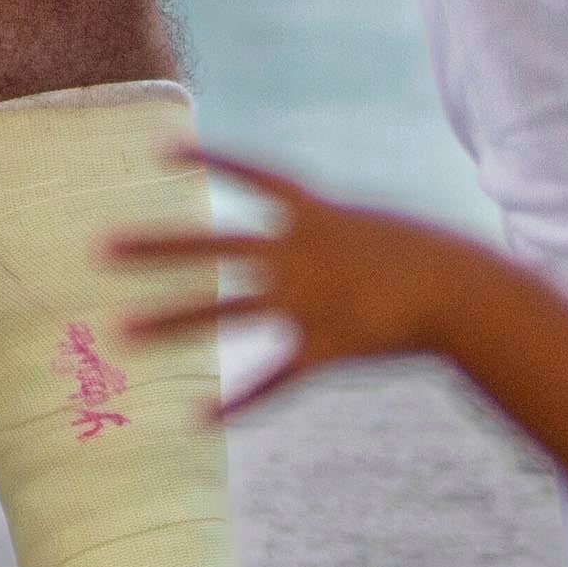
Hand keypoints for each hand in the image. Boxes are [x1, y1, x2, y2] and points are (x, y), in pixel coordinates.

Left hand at [106, 147, 484, 417]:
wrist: (468, 295)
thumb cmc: (423, 259)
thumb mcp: (369, 230)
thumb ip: (323, 235)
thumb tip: (293, 235)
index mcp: (315, 213)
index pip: (251, 175)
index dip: (208, 160)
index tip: (158, 148)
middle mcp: (300, 252)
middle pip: (212, 247)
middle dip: (155, 248)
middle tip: (98, 248)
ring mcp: (308, 299)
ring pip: (224, 312)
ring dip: (171, 325)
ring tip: (123, 334)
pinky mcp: (325, 345)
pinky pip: (273, 378)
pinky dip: (241, 402)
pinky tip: (203, 418)